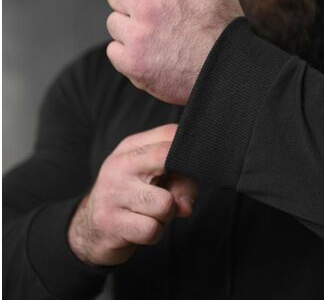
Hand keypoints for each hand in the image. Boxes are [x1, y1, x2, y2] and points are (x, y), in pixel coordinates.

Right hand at [67, 124, 197, 265]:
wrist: (88, 228)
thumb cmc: (132, 198)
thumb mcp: (156, 180)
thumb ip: (180, 182)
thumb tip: (186, 205)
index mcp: (132, 147)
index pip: (170, 133)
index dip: (190, 153)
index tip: (191, 170)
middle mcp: (120, 164)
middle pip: (167, 157)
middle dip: (181, 183)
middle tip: (172, 195)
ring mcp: (112, 192)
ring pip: (165, 203)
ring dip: (166, 216)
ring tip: (152, 214)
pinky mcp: (109, 222)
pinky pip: (152, 229)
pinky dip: (154, 233)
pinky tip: (141, 228)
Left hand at [106, 0, 243, 103]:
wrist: (228, 69)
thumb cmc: (224, 25)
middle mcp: (146, 6)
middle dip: (131, 0)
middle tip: (152, 13)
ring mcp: (137, 37)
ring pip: (114, 22)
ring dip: (130, 27)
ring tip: (155, 36)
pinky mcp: (132, 63)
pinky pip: (113, 50)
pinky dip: (128, 52)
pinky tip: (150, 53)